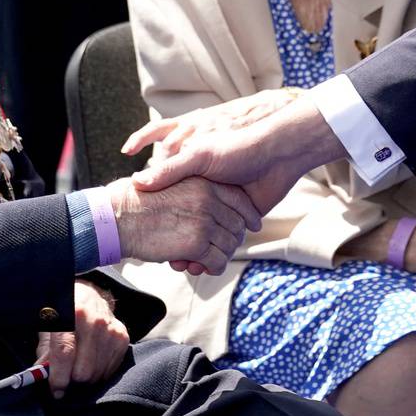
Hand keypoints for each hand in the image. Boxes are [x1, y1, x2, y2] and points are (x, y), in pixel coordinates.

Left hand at [35, 280, 128, 398]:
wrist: (88, 295)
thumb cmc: (63, 314)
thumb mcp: (48, 326)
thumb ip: (44, 352)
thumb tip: (40, 377)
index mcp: (71, 314)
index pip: (65, 353)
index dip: (58, 377)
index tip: (56, 391)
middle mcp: (94, 321)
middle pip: (83, 371)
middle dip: (72, 379)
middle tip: (66, 373)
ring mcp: (111, 330)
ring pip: (96, 374)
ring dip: (85, 377)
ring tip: (78, 365)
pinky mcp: (122, 337)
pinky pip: (109, 371)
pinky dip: (98, 371)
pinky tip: (92, 360)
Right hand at [124, 94, 343, 268]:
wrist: (276, 154)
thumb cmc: (236, 150)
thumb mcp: (198, 156)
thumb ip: (171, 169)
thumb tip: (138, 182)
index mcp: (199, 189)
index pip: (176, 215)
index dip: (166, 229)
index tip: (152, 240)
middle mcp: (211, 203)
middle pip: (191, 234)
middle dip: (181, 249)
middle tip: (172, 259)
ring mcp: (227, 214)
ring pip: (205, 245)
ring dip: (196, 258)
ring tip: (183, 264)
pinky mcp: (243, 224)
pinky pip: (222, 248)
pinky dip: (211, 261)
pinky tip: (198, 265)